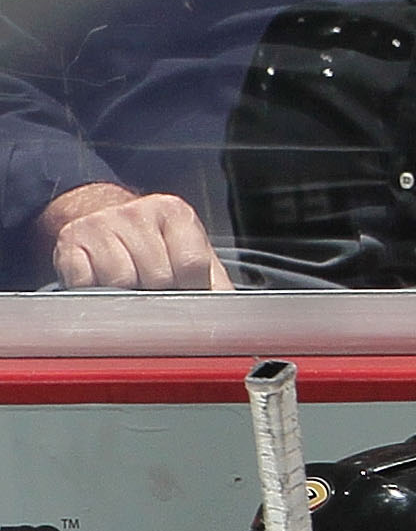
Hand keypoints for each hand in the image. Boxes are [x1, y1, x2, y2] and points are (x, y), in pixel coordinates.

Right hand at [42, 186, 225, 290]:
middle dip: (159, 292)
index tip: (184, 289)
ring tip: (130, 284)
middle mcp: (136, 212)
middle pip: (157, 276)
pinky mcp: (70, 242)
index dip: (190, 287)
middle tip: (154, 288)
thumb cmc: (156, 245)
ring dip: (127, 294)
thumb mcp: (192, 253)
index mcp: (175, 212)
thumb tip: (230, 318)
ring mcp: (100, 224)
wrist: (102, 216)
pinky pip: (86, 283)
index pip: (191, 264)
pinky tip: (103, 282)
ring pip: (121, 282)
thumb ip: (215, 283)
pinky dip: (96, 292)